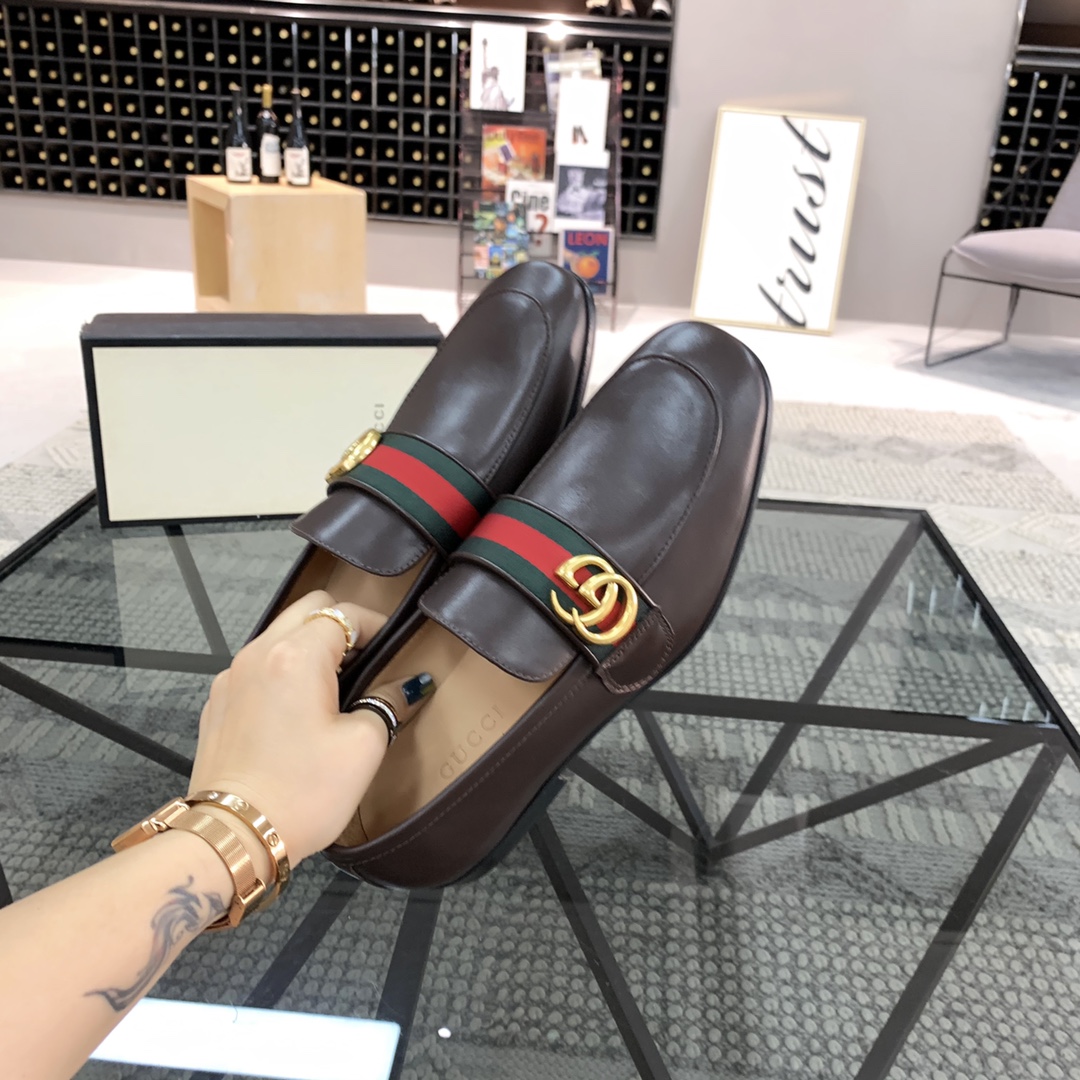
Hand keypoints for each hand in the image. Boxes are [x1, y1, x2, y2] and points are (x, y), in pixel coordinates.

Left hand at [188, 590, 431, 863]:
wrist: (233, 836)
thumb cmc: (303, 792)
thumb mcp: (363, 747)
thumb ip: (388, 702)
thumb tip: (407, 685)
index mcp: (296, 657)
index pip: (344, 613)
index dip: (375, 625)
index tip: (392, 649)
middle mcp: (258, 654)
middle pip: (307, 609)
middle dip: (340, 625)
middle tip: (364, 662)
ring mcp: (231, 677)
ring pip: (278, 634)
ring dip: (309, 646)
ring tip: (332, 688)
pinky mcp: (217, 702)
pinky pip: (257, 666)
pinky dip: (281, 671)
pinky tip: (296, 712)